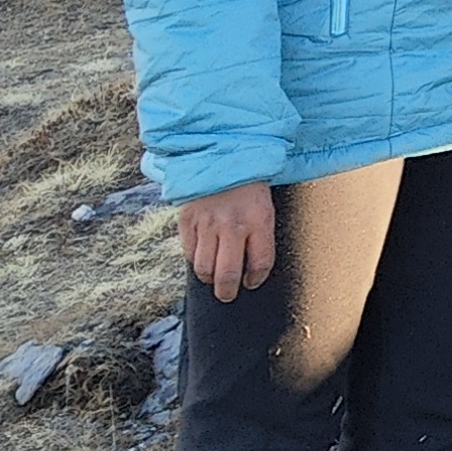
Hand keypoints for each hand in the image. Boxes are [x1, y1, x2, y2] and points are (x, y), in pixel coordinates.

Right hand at [179, 180, 274, 300]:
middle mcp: (232, 226)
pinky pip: (189, 253)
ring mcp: (207, 225)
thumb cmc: (249, 183)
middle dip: (228, 292)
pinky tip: (202, 257)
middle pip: (227, 275)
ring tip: (214, 278)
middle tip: (228, 295)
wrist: (220, 155)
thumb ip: (259, 235)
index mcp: (258, 220)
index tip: (252, 282)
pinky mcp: (187, 221)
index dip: (256, 279)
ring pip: (204, 269)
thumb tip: (252, 267)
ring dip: (209, 279)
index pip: (260, 264)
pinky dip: (195, 260)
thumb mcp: (265, 205)